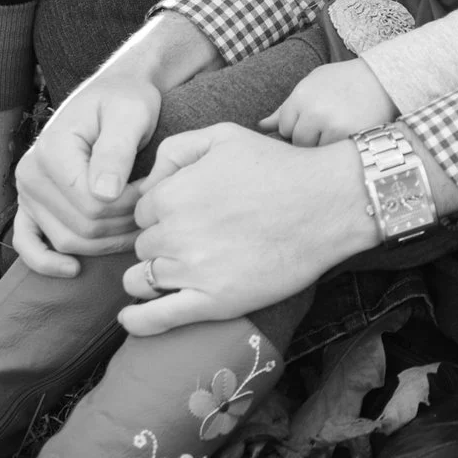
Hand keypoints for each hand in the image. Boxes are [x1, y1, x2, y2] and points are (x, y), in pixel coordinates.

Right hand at [10, 72, 160, 276]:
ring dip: (106, 241)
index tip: (155, 188)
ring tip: (136, 223)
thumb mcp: (130, 114)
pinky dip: (47, 262)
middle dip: (123, 224)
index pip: (92, 205)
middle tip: (152, 207)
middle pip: (82, 227)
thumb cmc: (125, 101)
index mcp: (51, 151)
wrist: (111, 95)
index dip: (130, 206)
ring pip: (68, 241)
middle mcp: (30, 174)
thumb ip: (117, 150)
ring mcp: (28, 192)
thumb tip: (104, 194)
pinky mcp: (31, 204)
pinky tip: (73, 269)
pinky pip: (28, 242)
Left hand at [121, 125, 378, 335]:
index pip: (143, 212)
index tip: (188, 214)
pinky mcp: (213, 302)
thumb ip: (175, 150)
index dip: (162, 212)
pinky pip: (157, 318)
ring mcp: (192, 271)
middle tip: (195, 238)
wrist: (328, 204)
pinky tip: (129, 320)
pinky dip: (138, 321)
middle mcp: (174, 234)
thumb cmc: (278, 167)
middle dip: (161, 242)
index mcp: (171, 194)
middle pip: (143, 246)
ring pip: (143, 280)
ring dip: (152, 275)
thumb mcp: (223, 135)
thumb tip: (147, 181)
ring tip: (175, 272)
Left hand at [266, 59, 398, 147]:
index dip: (297, 126)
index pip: (284, 127)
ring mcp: (331, 126)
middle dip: (309, 137)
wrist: (383, 79)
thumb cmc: (343, 81)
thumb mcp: (312, 84)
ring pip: (314, 151)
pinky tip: (348, 135)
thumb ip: (286, 107)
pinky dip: (338, 148)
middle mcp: (313, 111)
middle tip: (328, 124)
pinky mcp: (348, 138)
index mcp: (301, 96)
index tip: (314, 118)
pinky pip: (332, 155)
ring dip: (323, 145)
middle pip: (297, 141)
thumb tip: (261, 126)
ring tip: (339, 128)